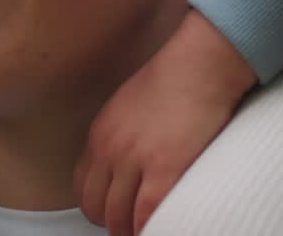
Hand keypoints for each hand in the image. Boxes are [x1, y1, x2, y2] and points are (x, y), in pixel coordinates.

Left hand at [74, 10, 256, 234]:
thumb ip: (121, 135)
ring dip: (128, 232)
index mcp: (100, 133)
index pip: (82, 185)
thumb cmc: (174, 79)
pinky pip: (146, 216)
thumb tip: (127, 165)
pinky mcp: (164, 170)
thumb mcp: (129, 105)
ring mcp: (134, 161)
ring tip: (142, 233)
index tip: (112, 213)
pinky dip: (149, 229)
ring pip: (117, 217)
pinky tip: (158, 229)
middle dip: (109, 224)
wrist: (200, 64)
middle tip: (127, 229)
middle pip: (95, 206)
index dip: (96, 206)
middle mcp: (110, 149)